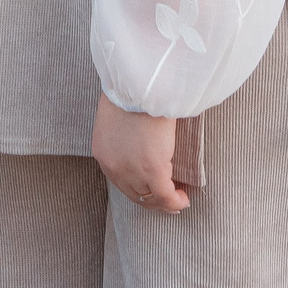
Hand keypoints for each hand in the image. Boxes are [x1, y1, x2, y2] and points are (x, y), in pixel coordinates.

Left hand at [92, 94, 188, 213]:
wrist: (139, 86)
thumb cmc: (131, 92)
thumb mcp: (117, 116)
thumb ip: (122, 134)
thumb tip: (137, 138)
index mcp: (103, 153)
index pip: (120, 181)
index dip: (138, 189)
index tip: (152, 190)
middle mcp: (114, 167)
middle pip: (134, 194)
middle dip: (152, 200)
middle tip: (168, 201)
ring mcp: (132, 171)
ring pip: (149, 198)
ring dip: (165, 202)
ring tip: (178, 199)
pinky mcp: (152, 170)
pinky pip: (166, 196)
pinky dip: (176, 201)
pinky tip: (184, 198)